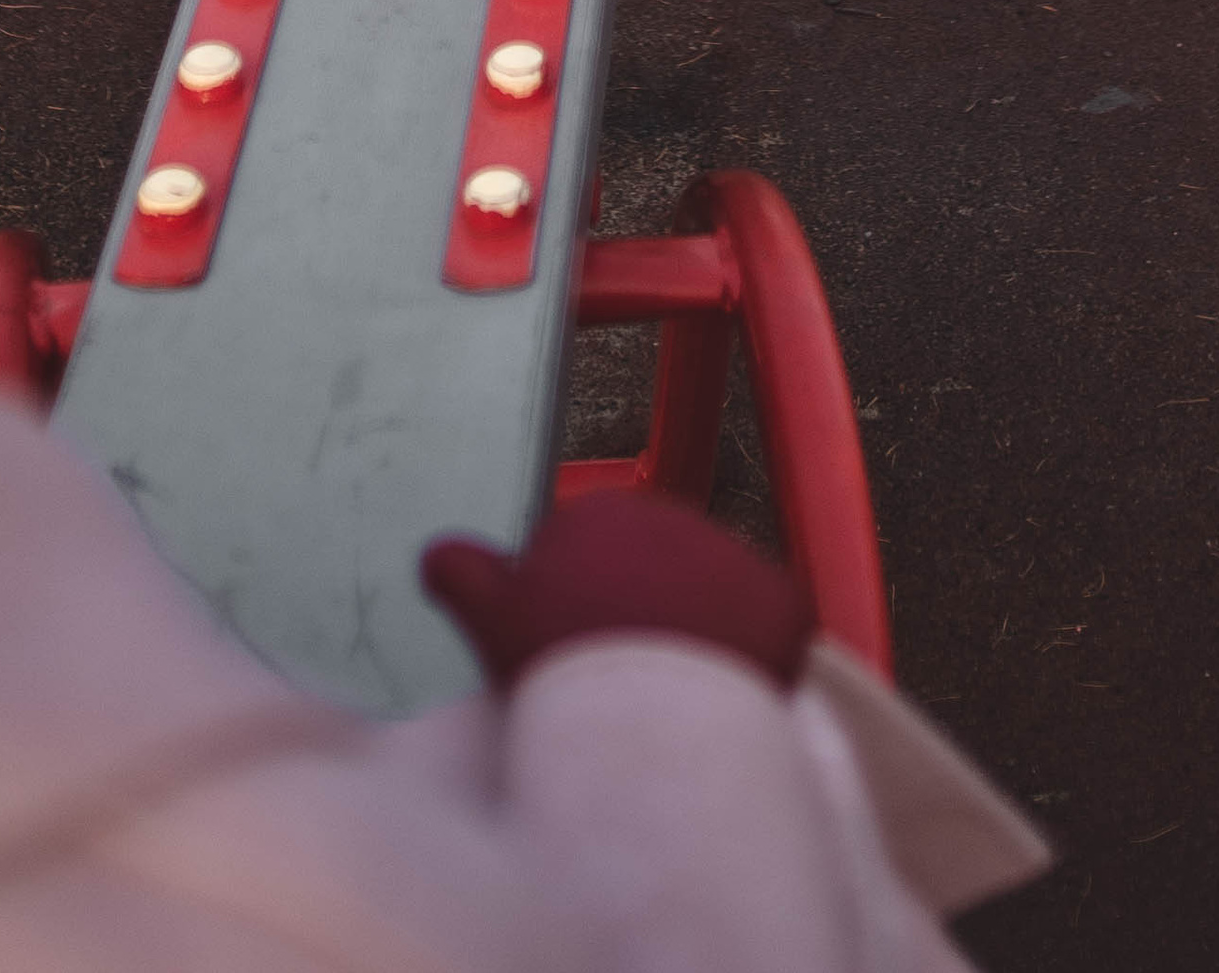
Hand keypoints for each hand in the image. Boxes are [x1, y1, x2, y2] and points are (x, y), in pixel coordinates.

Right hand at [422, 490, 814, 694]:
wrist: (651, 700)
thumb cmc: (563, 662)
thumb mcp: (493, 616)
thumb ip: (462, 575)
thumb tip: (435, 556)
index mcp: (597, 518)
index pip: (589, 564)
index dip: (579, 617)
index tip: (576, 661)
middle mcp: (671, 520)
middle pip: (653, 578)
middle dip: (641, 620)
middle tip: (624, 685)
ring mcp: (732, 556)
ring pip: (712, 602)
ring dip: (700, 639)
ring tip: (674, 700)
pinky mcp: (783, 601)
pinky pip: (771, 626)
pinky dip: (757, 657)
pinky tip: (729, 696)